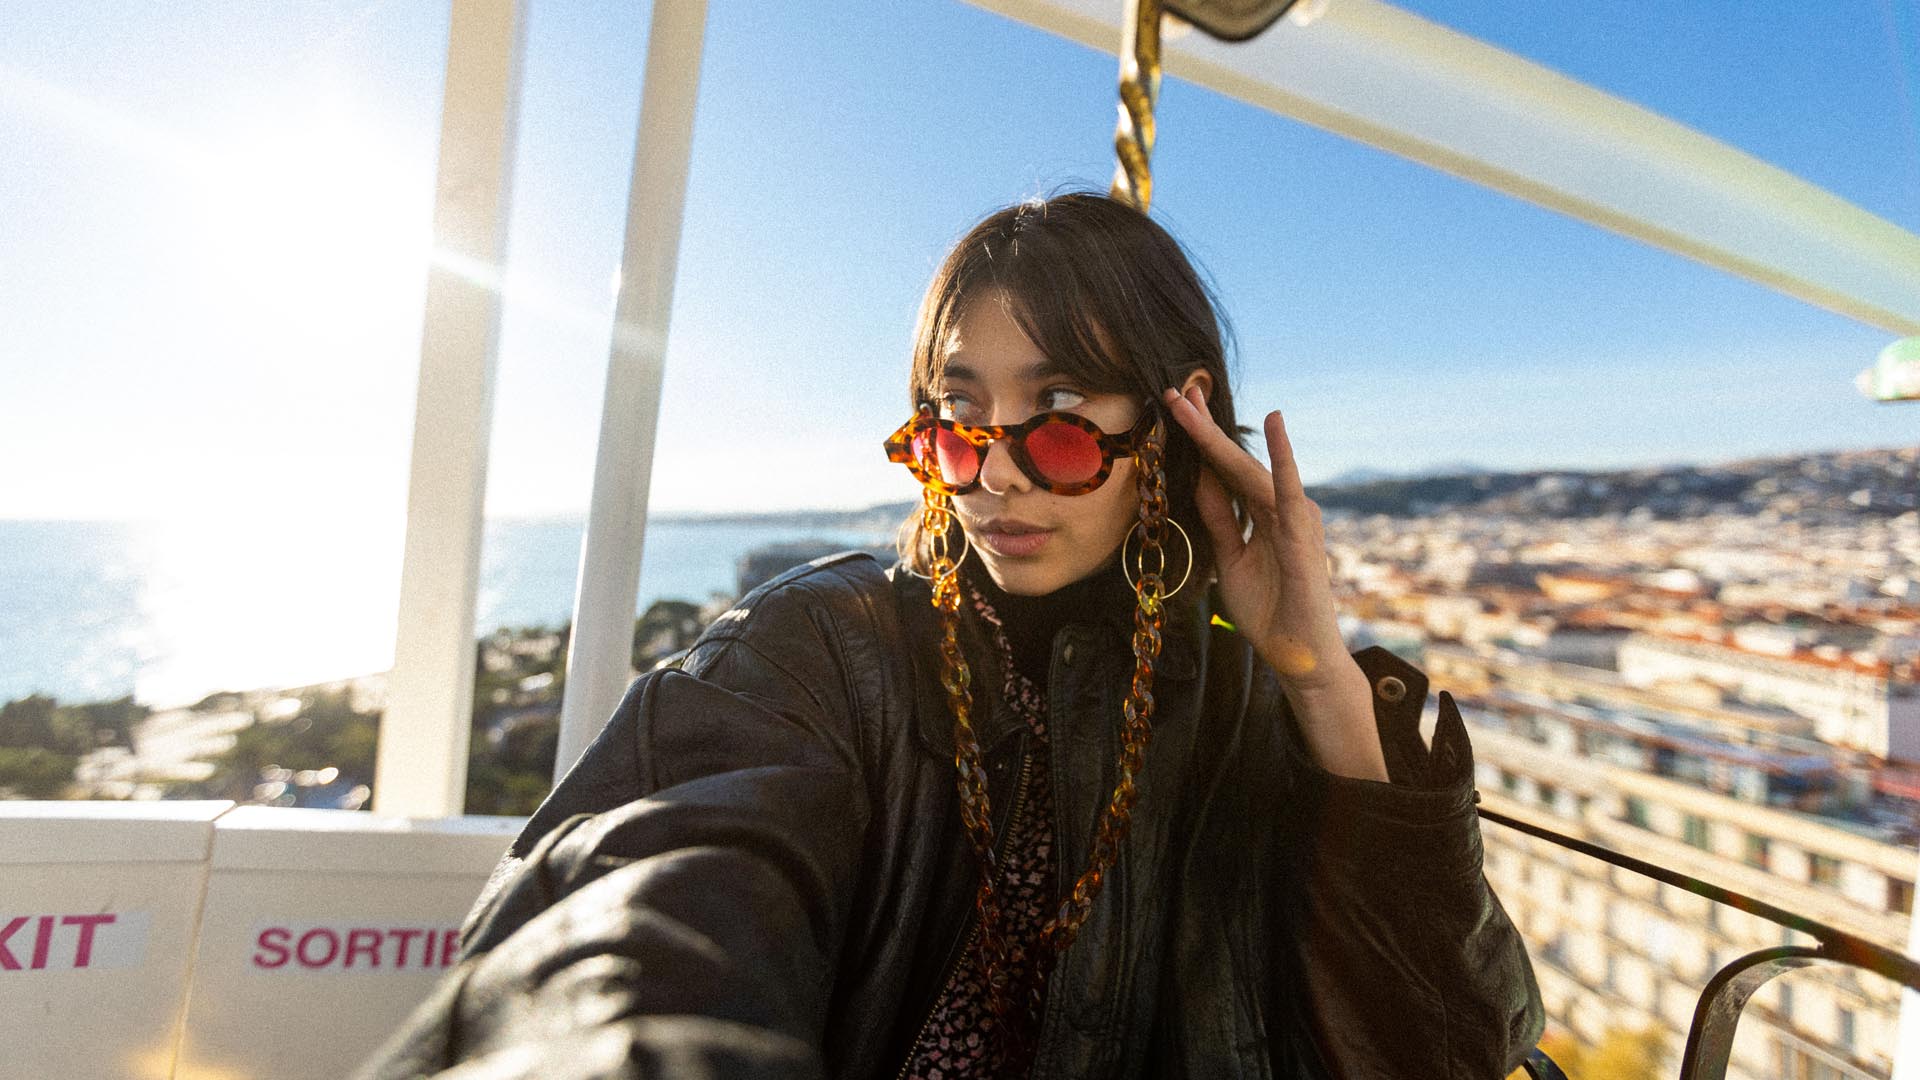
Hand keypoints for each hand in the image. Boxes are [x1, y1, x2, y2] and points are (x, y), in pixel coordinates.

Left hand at [1159, 386, 1359, 699]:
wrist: (1297, 655)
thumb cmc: (1269, 608)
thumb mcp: (1228, 558)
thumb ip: (1220, 519)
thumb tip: (1198, 480)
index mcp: (1263, 513)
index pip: (1225, 470)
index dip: (1201, 439)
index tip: (1178, 406)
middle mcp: (1280, 507)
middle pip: (1234, 461)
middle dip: (1203, 427)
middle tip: (1177, 390)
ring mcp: (1293, 518)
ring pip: (1249, 470)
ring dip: (1221, 437)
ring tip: (1193, 405)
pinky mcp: (1302, 534)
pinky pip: (1286, 491)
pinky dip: (1281, 457)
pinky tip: (1275, 423)